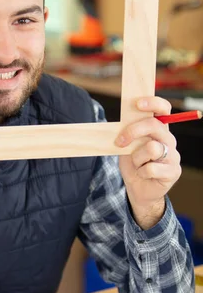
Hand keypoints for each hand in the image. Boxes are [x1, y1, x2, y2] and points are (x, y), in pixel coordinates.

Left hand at [115, 96, 180, 229]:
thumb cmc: (133, 165)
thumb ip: (128, 133)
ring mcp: (173, 155)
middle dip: (133, 131)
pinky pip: (152, 168)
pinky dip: (141, 172)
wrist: (138, 189)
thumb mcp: (127, 146)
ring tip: (137, 164)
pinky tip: (142, 174)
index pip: (163, 109)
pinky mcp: (173, 171)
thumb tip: (122, 122)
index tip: (137, 104)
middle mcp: (168, 139)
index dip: (153, 103)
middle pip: (154, 126)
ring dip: (137, 158)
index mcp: (158, 130)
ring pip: (151, 148)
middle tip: (120, 142)